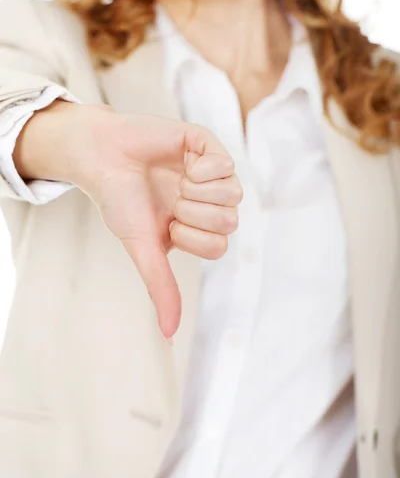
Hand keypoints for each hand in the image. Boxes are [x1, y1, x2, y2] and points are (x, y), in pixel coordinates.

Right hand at [16, 104, 241, 337]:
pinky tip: (185, 164)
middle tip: (172, 201)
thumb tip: (170, 333)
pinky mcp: (205, 144)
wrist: (100, 157)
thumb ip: (161, 285)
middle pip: (231, 221)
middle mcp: (208, 201)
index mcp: (196, 226)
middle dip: (195, 215)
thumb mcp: (142, 246)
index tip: (169, 223)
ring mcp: (210, 172)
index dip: (193, 238)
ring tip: (178, 182)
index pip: (219, 246)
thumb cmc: (120, 200)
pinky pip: (227, 163)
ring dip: (198, 192)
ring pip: (234, 193)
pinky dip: (203, 169)